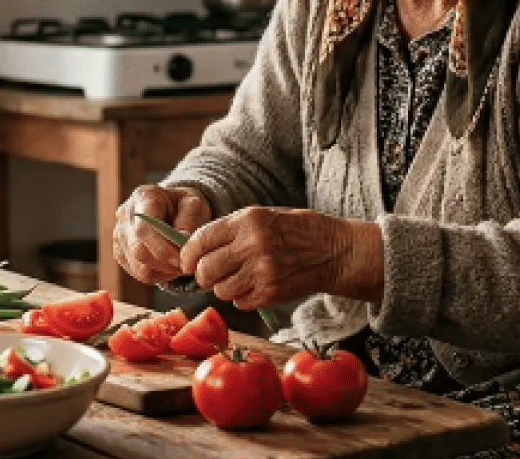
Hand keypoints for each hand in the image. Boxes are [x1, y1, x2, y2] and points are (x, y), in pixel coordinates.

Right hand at [112, 184, 212, 284]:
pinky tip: (170, 264)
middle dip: (165, 262)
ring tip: (180, 263)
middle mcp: (125, 215)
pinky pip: (139, 273)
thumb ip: (190, 222)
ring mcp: (119, 235)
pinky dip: (159, 274)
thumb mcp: (195, 205)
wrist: (174, 209)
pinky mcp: (121, 253)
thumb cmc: (185, 206)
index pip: (143, 228)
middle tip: (186, 264)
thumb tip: (181, 243)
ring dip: (164, 270)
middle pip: (138, 250)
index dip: (162, 248)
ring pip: (139, 266)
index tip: (183, 258)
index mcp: (143, 197)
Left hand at [178, 207, 383, 309]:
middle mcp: (253, 246)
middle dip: (202, 274)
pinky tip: (256, 285)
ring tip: (238, 277)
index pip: (200, 240)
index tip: (186, 261)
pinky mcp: (271, 294)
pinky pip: (239, 303)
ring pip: (220, 290)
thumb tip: (193, 249)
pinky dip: (242, 297)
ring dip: (223, 287)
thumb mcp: (262, 217)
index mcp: (247, 221)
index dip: (187, 254)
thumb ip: (229, 230)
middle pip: (205, 271)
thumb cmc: (294, 231)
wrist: (333, 251)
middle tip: (209, 273)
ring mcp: (263, 272)